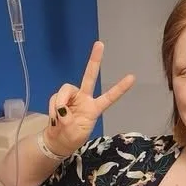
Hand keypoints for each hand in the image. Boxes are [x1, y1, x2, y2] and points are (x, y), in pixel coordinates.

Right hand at [45, 41, 135, 156]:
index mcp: (94, 108)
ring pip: (66, 89)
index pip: (109, 97)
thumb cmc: (71, 138)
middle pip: (89, 76)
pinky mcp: (59, 99)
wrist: (57, 141)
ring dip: (60, 102)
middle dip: (94, 60)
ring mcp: (71, 97)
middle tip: (100, 44)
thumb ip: (70, 124)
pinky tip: (54, 119)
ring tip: (58, 118)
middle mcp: (84, 98)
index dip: (120, 88)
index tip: (132, 77)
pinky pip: (55, 99)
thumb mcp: (75, 135)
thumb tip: (62, 111)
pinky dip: (53, 108)